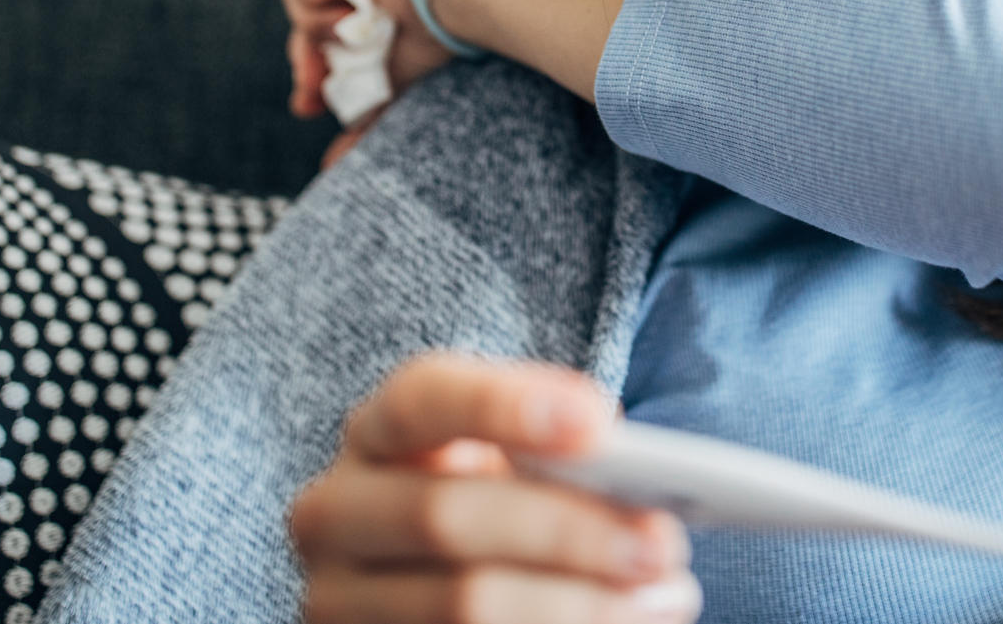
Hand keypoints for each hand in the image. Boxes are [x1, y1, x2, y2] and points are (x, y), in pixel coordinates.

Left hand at [272, 0, 455, 119]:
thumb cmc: (444, 23)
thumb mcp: (396, 74)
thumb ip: (365, 107)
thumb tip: (331, 167)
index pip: (331, 19)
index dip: (316, 61)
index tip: (311, 103)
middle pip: (305, 7)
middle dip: (306, 55)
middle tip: (311, 95)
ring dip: (323, 22)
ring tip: (363, 19)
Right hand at [290, 353, 700, 623]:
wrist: (432, 587)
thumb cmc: (500, 508)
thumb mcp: (514, 466)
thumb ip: (554, 454)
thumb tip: (631, 474)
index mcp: (376, 434)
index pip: (420, 400)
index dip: (504, 407)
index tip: (601, 427)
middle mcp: (334, 512)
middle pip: (445, 516)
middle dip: (568, 531)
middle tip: (663, 542)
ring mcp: (337, 600)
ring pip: (463, 606)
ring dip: (581, 606)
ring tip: (667, 597)